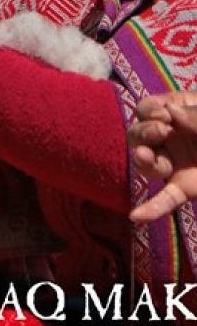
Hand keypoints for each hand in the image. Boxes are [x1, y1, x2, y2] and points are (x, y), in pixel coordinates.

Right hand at [129, 92, 196, 222]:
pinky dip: (151, 208)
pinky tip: (137, 217)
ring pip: (147, 162)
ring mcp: (178, 163)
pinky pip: (165, 198)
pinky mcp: (186, 188)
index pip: (150, 108)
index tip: (164, 116)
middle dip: (144, 131)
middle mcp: (174, 137)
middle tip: (161, 131)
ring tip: (149, 158)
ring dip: (143, 160)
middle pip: (140, 134)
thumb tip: (169, 114)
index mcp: (182, 112)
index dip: (151, 111)